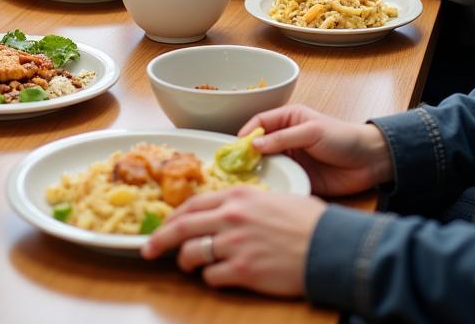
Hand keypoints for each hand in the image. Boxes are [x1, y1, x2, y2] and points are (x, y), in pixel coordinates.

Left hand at [140, 187, 324, 296]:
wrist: (327, 245)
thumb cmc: (306, 220)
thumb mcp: (271, 197)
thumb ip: (244, 203)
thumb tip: (226, 213)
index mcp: (236, 194)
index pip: (192, 204)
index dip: (172, 217)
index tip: (162, 225)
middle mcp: (230, 216)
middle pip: (181, 227)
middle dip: (160, 240)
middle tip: (147, 250)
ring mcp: (234, 244)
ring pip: (191, 254)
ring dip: (185, 262)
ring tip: (188, 266)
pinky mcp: (242, 270)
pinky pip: (212, 277)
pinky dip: (210, 279)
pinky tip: (217, 277)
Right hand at [240, 104, 394, 195]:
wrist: (370, 162)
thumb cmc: (343, 137)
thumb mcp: (312, 131)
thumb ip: (283, 138)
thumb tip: (255, 145)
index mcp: (288, 119)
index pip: (260, 122)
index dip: (246, 132)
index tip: (234, 146)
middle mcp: (286, 139)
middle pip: (259, 145)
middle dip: (246, 154)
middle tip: (232, 168)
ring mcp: (292, 159)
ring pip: (267, 164)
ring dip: (257, 171)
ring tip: (243, 182)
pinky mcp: (299, 178)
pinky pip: (280, 181)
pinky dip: (270, 186)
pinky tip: (262, 193)